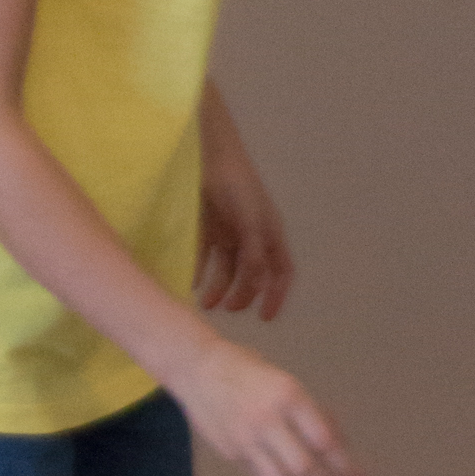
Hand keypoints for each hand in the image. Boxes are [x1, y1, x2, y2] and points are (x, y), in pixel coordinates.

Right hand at [177, 337, 363, 475]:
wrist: (198, 368)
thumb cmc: (251, 372)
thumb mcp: (289, 384)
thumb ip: (313, 414)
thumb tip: (341, 448)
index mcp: (289, 396)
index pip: (324, 441)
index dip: (346, 468)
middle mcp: (268, 420)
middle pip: (304, 469)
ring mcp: (247, 440)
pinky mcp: (232, 454)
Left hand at [197, 107, 293, 319]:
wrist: (212, 158)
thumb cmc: (239, 187)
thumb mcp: (252, 221)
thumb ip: (256, 252)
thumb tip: (258, 284)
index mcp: (271, 236)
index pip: (281, 273)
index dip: (276, 296)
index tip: (265, 317)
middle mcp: (253, 239)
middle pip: (253, 276)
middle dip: (243, 296)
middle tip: (228, 310)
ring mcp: (230, 235)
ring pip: (228, 270)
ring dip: (220, 288)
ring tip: (206, 304)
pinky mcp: (209, 230)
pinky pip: (206, 258)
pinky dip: (201, 272)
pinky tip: (193, 285)